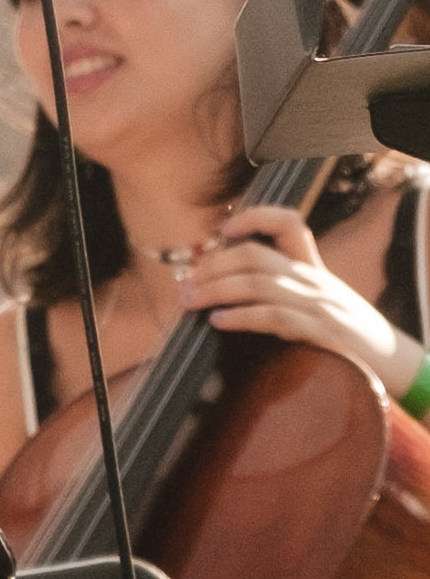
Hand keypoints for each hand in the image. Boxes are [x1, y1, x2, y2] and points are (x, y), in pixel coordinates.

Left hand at [172, 209, 409, 382]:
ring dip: (216, 290)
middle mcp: (314, 279)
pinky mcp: (321, 332)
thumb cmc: (347, 332)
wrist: (394, 361)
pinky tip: (218, 321)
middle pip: (256, 255)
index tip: (222, 228)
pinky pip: (275, 317)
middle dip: (213, 265)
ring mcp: (318, 304)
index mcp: (313, 268)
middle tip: (185, 280)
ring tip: (189, 299)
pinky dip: (242, 317)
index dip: (254, 217)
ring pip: (259, 283)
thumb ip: (282, 289)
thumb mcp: (319, 300)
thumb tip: (225, 287)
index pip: (288, 222)